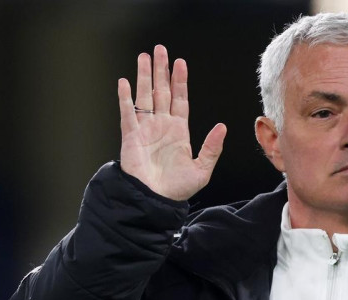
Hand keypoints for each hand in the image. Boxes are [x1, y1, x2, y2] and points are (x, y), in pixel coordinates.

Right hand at [118, 45, 226, 200]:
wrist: (154, 201)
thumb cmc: (176, 189)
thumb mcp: (202, 169)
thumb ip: (211, 148)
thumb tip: (222, 127)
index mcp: (179, 131)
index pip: (180, 99)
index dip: (180, 81)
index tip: (180, 63)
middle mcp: (161, 126)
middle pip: (161, 91)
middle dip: (161, 70)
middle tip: (160, 49)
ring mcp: (145, 129)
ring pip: (144, 96)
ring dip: (143, 76)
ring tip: (144, 57)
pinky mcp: (131, 136)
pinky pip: (127, 112)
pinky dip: (125, 97)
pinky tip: (124, 82)